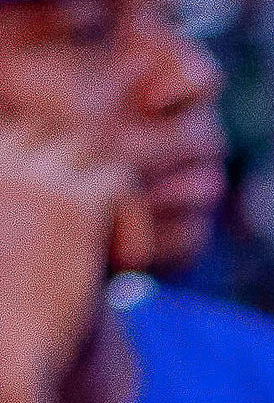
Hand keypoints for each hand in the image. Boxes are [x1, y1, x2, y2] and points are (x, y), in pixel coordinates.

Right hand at [0, 119, 134, 402]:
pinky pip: (120, 180)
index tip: (52, 232)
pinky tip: (123, 268)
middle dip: (71, 177)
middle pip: (45, 133)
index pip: (10, 134)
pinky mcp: (72, 205)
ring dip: (103, 196)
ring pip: (86, 150)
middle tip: (86, 241)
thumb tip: (66, 182)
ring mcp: (26, 178)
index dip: (40, 175)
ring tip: (105, 257)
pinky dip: (132, 220)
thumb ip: (26, 216)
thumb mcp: (8, 255)